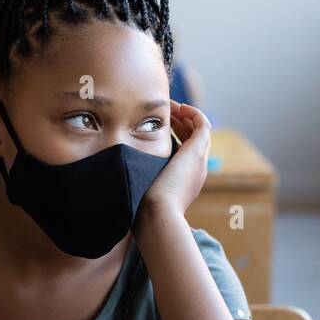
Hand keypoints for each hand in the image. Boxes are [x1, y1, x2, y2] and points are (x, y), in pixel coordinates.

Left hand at [139, 100, 210, 220]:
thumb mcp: (140, 191)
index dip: (174, 135)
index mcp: (183, 180)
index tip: (159, 125)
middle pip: (193, 139)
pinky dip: (193, 113)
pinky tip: (179, 107)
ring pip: (199, 130)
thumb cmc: (143, 208)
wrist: (156, 215)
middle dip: (180, 123)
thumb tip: (116, 177)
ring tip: (172, 105)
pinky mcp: (197, 152)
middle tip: (166, 111)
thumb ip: (135, 180)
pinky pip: (202, 125)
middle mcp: (194, 170)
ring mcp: (198, 161)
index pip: (183, 151)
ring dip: (186, 115)